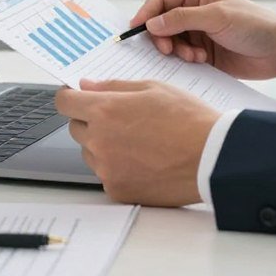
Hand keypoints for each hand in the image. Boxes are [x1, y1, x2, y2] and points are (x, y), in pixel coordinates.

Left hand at [55, 80, 218, 205]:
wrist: (211, 156)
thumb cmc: (187, 117)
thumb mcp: (152, 88)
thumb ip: (113, 86)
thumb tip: (86, 86)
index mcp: (105, 110)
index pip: (64, 102)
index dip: (70, 96)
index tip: (78, 97)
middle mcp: (99, 141)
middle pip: (76, 128)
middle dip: (91, 119)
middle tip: (122, 117)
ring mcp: (106, 169)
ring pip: (90, 152)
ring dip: (103, 144)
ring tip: (139, 139)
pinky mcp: (117, 190)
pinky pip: (106, 174)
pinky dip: (118, 166)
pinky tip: (144, 159)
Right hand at [129, 0, 275, 80]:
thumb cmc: (253, 24)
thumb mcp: (217, 17)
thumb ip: (183, 19)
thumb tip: (152, 23)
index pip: (160, 0)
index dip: (146, 14)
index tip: (136, 31)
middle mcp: (193, 12)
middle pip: (160, 23)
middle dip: (161, 38)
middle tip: (168, 50)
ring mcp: (197, 33)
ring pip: (169, 42)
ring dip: (176, 51)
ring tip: (195, 56)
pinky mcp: (202, 53)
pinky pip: (181, 58)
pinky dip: (185, 61)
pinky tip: (201, 61)